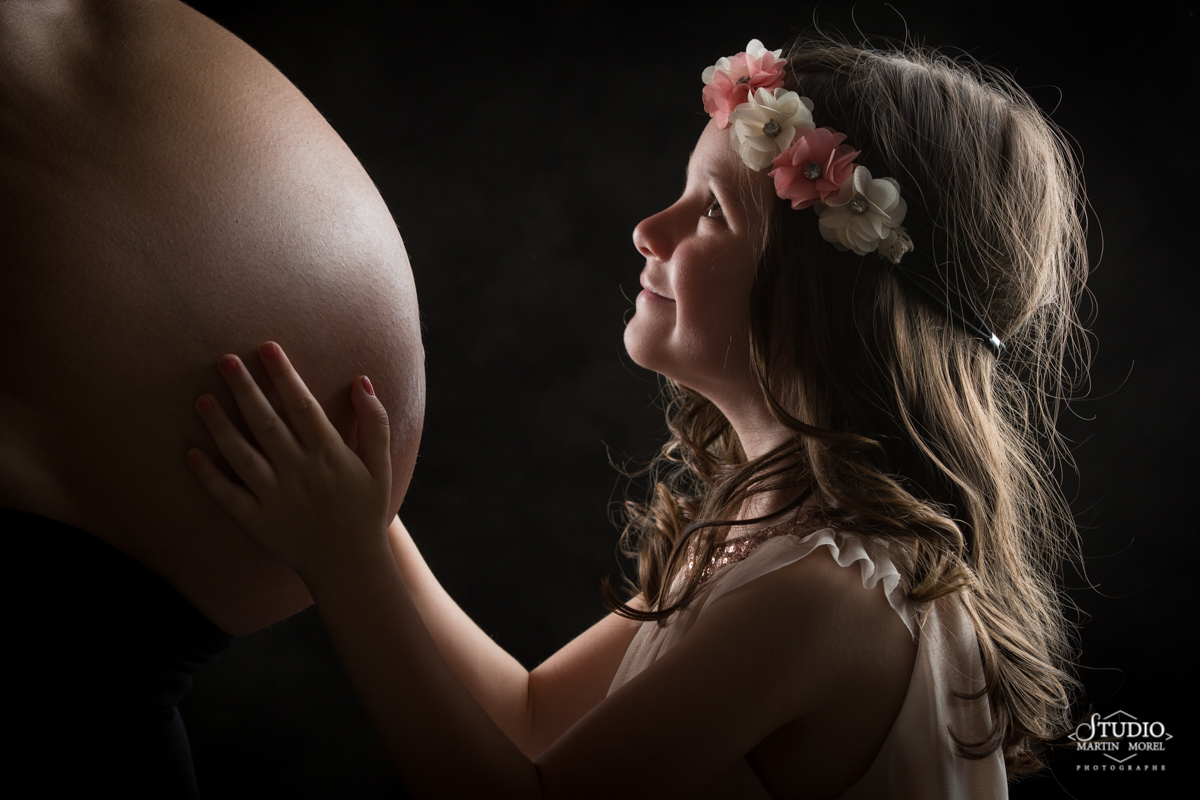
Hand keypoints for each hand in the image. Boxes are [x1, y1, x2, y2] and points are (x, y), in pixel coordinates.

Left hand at [186, 342, 392, 580]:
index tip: (266, 347)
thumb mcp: (380, 466)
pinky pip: (227, 496)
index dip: (283, 374)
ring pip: (241, 455)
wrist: (350, 566)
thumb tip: (361, 381)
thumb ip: (374, 422)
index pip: (302, 405)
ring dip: (220, 426)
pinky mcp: (257, 521)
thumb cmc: (366, 511)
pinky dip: (208, 475)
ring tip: (201, 398)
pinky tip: (190, 452)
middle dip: (245, 389)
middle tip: (225, 360)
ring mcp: (275, 497)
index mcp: (329, 454)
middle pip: (267, 422)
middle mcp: (299, 471)